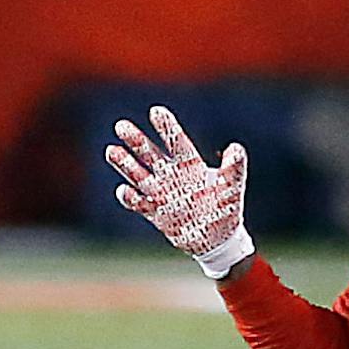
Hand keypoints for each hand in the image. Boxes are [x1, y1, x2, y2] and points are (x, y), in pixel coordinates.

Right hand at [104, 106, 252, 279]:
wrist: (217, 238)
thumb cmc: (227, 209)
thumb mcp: (232, 187)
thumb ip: (233, 168)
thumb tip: (236, 148)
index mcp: (191, 166)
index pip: (176, 142)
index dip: (167, 127)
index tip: (156, 111)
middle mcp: (173, 177)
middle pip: (151, 155)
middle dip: (137, 141)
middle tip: (121, 125)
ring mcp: (163, 194)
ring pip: (140, 175)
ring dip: (126, 164)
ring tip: (111, 150)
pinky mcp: (156, 213)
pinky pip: (139, 204)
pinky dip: (131, 198)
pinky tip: (124, 189)